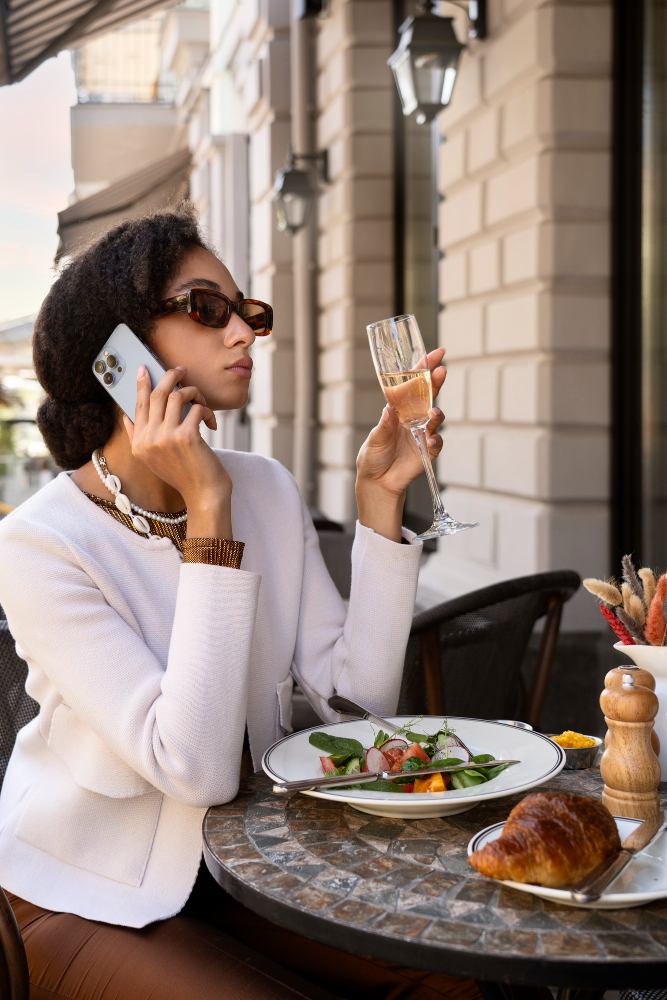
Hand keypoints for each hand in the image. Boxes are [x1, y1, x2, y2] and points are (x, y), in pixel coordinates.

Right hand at [123, 366, 232, 537]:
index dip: (142, 384)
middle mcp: (148, 440)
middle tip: (182, 371)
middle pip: (156, 395)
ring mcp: (165, 438)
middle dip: (171, 377)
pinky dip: (206, 411)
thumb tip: (126, 418)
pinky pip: (196, 408)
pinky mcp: (186, 437)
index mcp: (138, 444)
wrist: (204, 496)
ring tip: (201, 401)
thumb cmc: (185, 475)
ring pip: (177, 396)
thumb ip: (138, 439)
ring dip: (193, 393)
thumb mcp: (154, 460)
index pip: (137, 406)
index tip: (146, 369)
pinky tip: (212, 423)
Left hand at [355, 349, 445, 541]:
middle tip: (441, 370)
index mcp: (398, 410)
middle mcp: (413, 418)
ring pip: (435, 417)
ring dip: (437, 413)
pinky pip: (437, 442)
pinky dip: (436, 440)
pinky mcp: (428, 450)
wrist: (378, 482)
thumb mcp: (374, 440)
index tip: (434, 354)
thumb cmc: (372, 457)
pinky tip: (431, 440)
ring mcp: (422, 433)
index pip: (413, 385)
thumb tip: (389, 412)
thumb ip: (383, 427)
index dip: (423, 369)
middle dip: (436, 382)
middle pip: (429, 395)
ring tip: (434, 413)